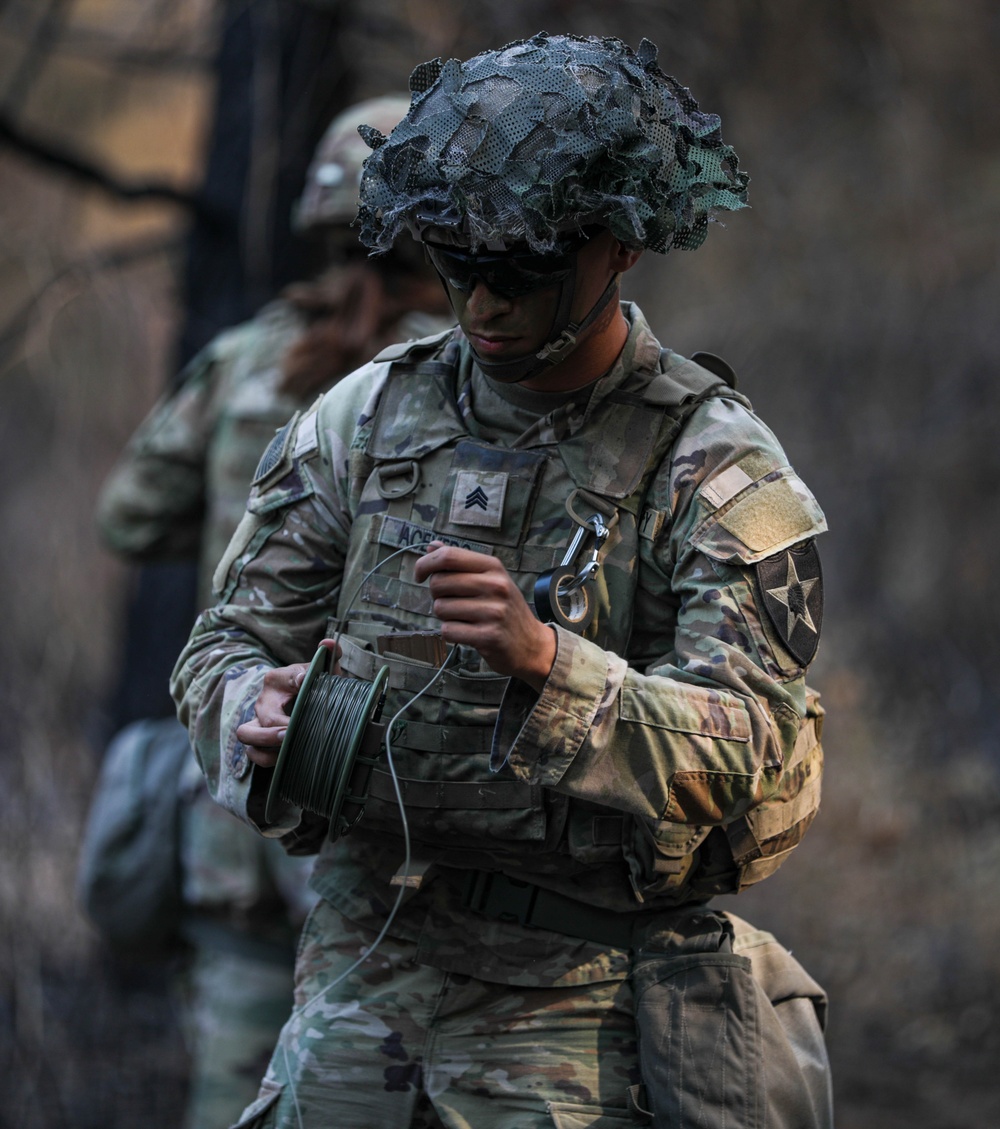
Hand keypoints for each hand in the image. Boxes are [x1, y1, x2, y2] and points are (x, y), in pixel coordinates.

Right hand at [235, 638, 341, 767]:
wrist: (307, 705)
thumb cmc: (315, 688)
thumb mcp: (324, 672)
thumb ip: (329, 656)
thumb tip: (327, 645)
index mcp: (277, 679)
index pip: (280, 677)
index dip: (292, 680)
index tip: (303, 682)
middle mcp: (263, 700)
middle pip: (260, 712)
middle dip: (274, 724)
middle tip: (292, 731)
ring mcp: (257, 721)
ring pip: (246, 734)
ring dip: (265, 742)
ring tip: (287, 744)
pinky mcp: (258, 742)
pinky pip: (254, 754)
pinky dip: (268, 758)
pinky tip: (287, 757)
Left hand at [413, 543, 555, 690]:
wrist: (532, 644)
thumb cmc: (505, 609)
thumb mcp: (490, 579)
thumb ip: (460, 562)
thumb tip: (432, 546)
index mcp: (493, 567)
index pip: (448, 556)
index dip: (425, 564)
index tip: (420, 575)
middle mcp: (495, 585)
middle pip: (438, 583)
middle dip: (437, 595)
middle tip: (454, 602)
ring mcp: (493, 611)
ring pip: (440, 608)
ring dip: (445, 616)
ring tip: (465, 619)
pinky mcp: (488, 636)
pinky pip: (448, 630)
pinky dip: (451, 633)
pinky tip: (467, 632)